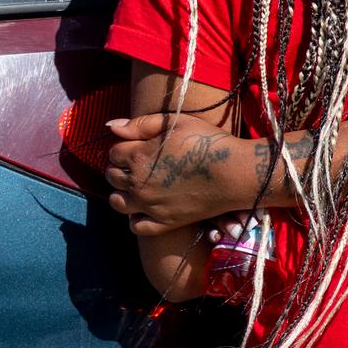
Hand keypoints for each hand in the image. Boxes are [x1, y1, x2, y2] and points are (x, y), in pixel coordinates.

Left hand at [104, 112, 269, 233]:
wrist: (236, 172)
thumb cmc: (209, 142)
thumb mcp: (177, 122)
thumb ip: (141, 123)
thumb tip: (111, 126)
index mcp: (138, 157)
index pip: (114, 152)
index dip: (126, 146)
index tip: (142, 145)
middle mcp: (137, 184)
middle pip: (112, 176)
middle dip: (122, 167)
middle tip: (144, 162)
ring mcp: (149, 206)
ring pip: (117, 202)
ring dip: (123, 192)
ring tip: (141, 183)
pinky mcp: (163, 222)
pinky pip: (136, 225)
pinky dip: (136, 217)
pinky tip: (146, 206)